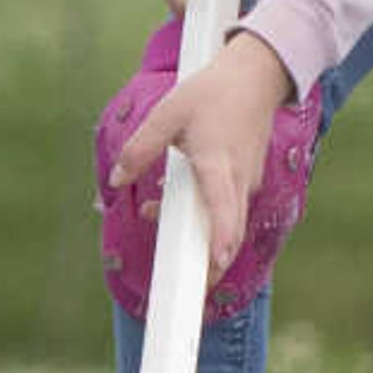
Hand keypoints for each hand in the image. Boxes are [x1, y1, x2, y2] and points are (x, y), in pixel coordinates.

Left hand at [107, 32, 293, 288]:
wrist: (257, 76)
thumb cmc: (213, 92)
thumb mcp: (169, 112)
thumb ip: (140, 147)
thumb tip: (116, 181)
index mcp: (219, 165)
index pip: (223, 210)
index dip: (219, 241)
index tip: (213, 268)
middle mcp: (239, 181)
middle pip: (228, 235)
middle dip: (209, 266)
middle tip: (187, 296)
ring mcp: (246, 183)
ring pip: (226, 225)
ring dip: (199, 240)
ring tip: (160, 237)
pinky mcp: (245, 181)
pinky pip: (226, 210)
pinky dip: (205, 219)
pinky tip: (168, 205)